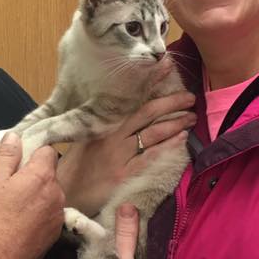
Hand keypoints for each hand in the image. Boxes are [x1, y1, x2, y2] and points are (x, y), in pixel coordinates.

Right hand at [0, 132, 64, 258]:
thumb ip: (6, 155)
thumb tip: (15, 137)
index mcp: (42, 176)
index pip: (49, 151)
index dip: (34, 153)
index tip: (19, 162)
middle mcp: (57, 194)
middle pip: (50, 175)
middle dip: (34, 177)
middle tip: (11, 188)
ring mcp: (58, 216)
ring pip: (51, 196)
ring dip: (38, 196)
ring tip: (15, 209)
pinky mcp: (55, 235)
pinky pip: (50, 215)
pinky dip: (39, 215)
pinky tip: (22, 225)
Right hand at [58, 90, 194, 215]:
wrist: (66, 192)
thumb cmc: (76, 165)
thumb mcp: (85, 138)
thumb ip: (103, 124)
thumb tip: (123, 108)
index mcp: (104, 124)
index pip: (132, 99)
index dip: (151, 82)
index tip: (167, 66)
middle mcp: (113, 137)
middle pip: (148, 114)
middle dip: (172, 103)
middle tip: (190, 98)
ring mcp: (120, 156)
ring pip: (153, 134)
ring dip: (176, 123)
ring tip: (191, 117)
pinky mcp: (125, 175)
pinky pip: (151, 157)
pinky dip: (168, 147)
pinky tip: (181, 139)